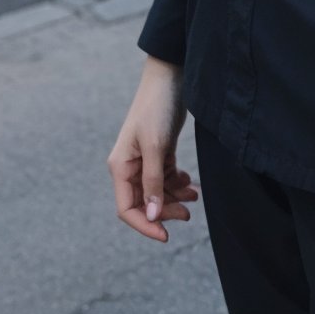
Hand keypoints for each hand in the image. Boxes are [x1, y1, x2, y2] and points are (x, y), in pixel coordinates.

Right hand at [108, 56, 197, 242]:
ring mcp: (144, 160)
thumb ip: (152, 181)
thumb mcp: (156, 146)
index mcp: (120, 167)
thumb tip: (150, 214)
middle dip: (164, 211)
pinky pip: (166, 178)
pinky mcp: (159, 152)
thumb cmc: (157, 108)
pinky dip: (178, 184)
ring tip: (194, 197)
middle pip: (144, 202)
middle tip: (188, 214)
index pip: (127, 208)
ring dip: (174, 199)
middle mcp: (129, 166)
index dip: (145, 224)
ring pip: (157, 192)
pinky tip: (190, 184)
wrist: (170, 77)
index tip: (166, 235)